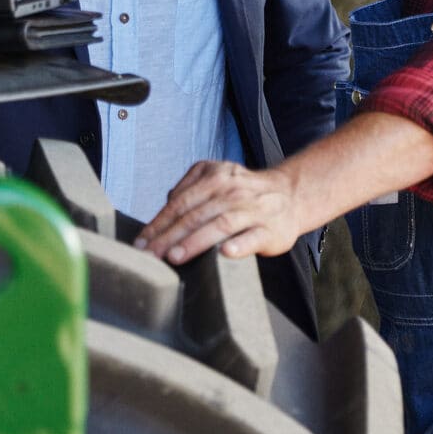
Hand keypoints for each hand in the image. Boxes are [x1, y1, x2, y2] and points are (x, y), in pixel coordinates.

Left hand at [136, 160, 304, 263]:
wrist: (290, 195)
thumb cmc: (246, 193)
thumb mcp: (218, 177)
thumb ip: (190, 187)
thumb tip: (166, 205)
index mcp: (216, 178)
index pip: (181, 202)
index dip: (159, 223)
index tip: (142, 242)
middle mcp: (233, 192)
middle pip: (195, 215)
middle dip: (169, 237)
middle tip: (149, 256)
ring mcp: (253, 211)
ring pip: (220, 225)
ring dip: (196, 241)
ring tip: (176, 256)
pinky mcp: (270, 230)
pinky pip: (252, 237)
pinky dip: (239, 245)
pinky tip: (225, 253)